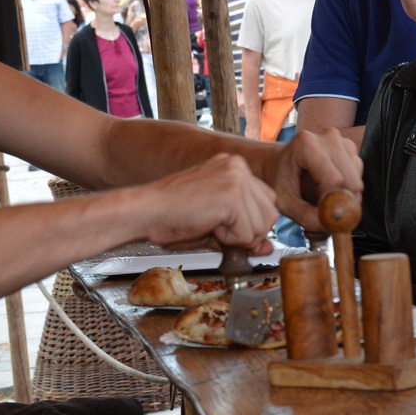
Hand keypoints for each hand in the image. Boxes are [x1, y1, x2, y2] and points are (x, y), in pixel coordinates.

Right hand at [132, 153, 276, 252]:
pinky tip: (207, 225)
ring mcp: (237, 178)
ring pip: (263, 226)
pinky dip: (228, 241)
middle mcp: (239, 166)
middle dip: (248, 233)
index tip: (226, 228)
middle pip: (271, 214)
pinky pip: (248, 234)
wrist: (144, 211)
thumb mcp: (216, 224)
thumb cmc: (170, 216)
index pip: (267, 203)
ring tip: (210, 225)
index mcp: (234, 166)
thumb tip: (267, 248)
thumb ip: (245, 233)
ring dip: (238, 238)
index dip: (250, 224)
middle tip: (216, 229)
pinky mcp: (232, 195)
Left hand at [262, 128, 361, 228]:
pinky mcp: (349, 147)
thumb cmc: (278, 180)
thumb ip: (306, 216)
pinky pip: (357, 175)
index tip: (324, 218)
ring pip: (356, 179)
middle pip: (350, 180)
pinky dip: (348, 188)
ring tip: (325, 200)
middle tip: (328, 215)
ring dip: (346, 196)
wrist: (276, 162)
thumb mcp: (285, 202)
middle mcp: (328, 137)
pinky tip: (330, 189)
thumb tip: (331, 226)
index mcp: (306, 144)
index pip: (333, 180)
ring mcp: (341, 140)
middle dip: (342, 202)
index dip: (332, 204)